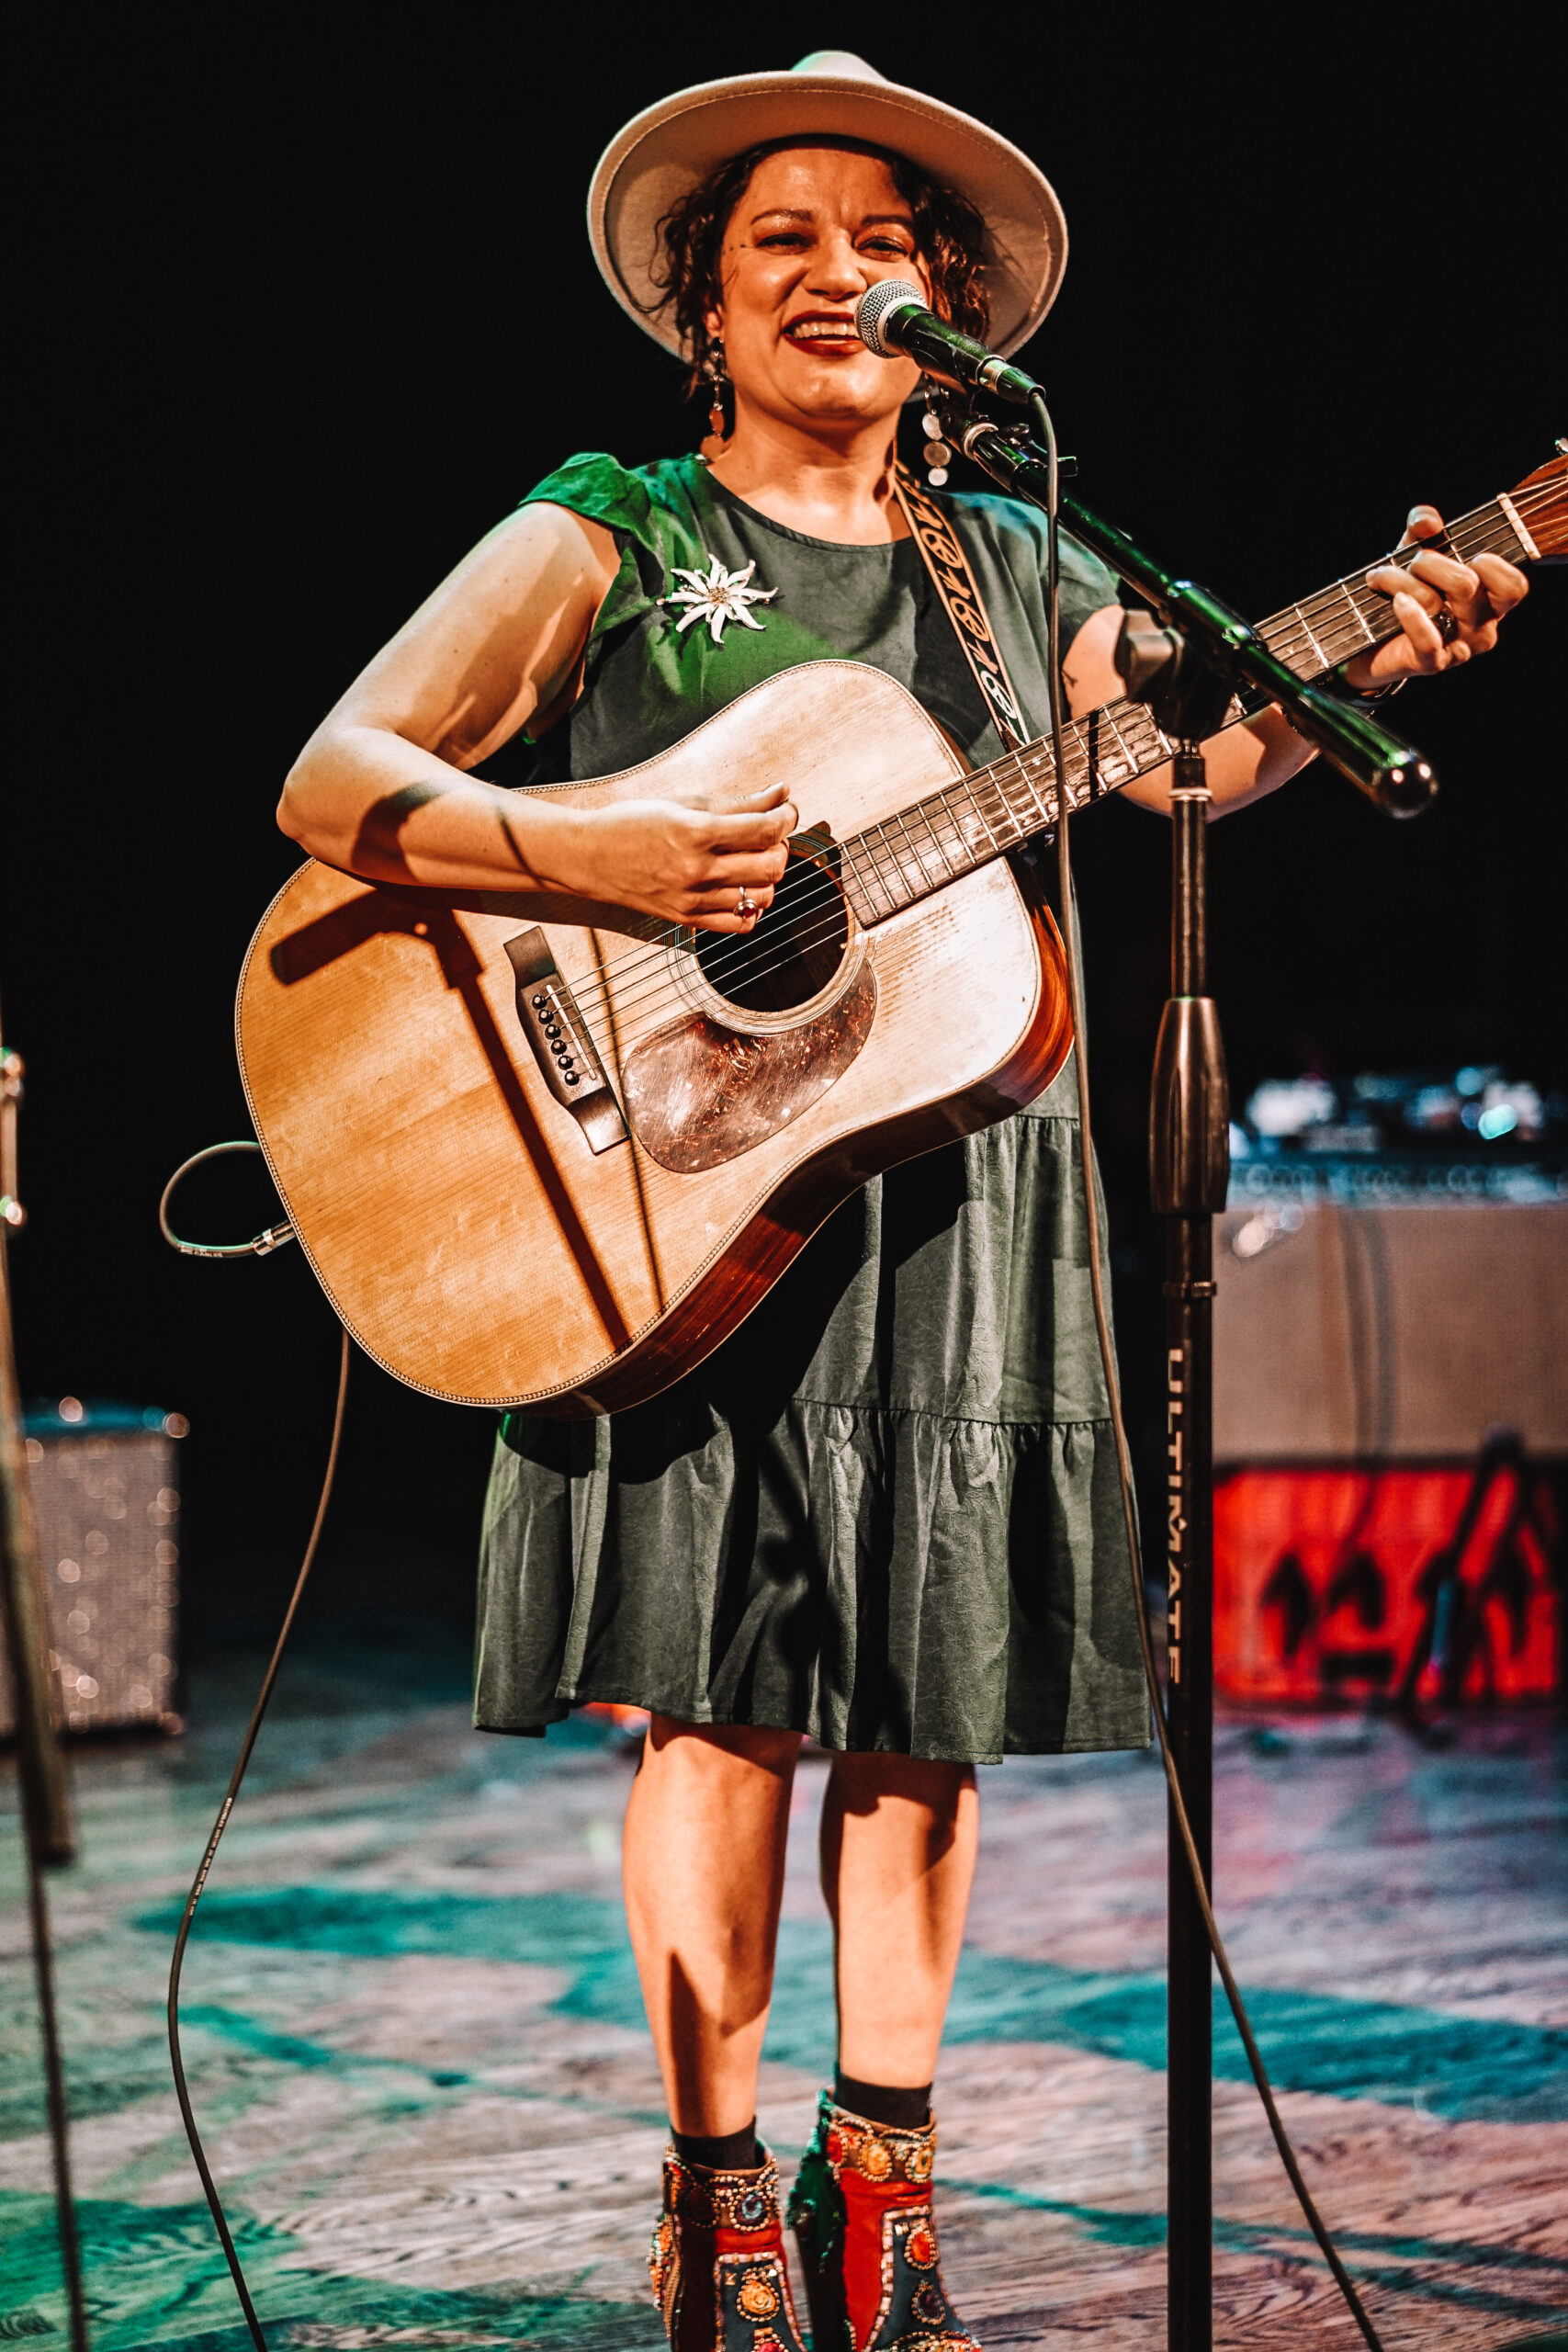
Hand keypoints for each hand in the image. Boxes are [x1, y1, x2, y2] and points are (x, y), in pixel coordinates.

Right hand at [553, 782, 798, 932]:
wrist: (590, 857)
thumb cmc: (633, 823)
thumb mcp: (685, 803)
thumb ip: (739, 803)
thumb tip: (783, 793)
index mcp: (696, 832)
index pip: (765, 829)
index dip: (787, 817)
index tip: (787, 810)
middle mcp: (696, 869)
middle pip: (771, 865)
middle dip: (781, 846)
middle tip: (770, 835)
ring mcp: (692, 899)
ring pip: (762, 896)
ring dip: (769, 877)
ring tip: (755, 861)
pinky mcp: (687, 919)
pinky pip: (739, 924)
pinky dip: (752, 908)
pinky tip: (743, 889)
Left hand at [1341, 507, 1528, 689]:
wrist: (1371, 641)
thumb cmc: (1405, 592)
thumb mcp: (1415, 551)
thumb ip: (1424, 526)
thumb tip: (1428, 521)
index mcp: (1491, 599)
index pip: (1513, 586)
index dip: (1488, 563)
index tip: (1460, 553)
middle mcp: (1483, 626)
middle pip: (1465, 583)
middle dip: (1427, 562)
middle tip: (1408, 564)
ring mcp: (1460, 648)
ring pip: (1435, 603)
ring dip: (1398, 581)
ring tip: (1379, 578)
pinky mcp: (1432, 663)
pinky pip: (1427, 639)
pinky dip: (1408, 614)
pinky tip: (1395, 601)